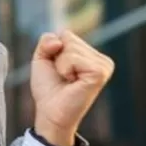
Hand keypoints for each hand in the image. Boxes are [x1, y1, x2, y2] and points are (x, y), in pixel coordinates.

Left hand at [30, 30, 114, 145]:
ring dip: (60, 65)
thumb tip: (59, 41)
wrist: (50, 111)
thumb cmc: (48, 88)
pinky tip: (73, 82)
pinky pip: (73, 57)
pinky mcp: (100, 72)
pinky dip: (65, 69)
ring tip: (68, 80)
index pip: (65, 34)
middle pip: (68, 38)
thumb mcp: (42, 58)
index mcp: (91, 54)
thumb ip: (47, 40)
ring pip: (69, 46)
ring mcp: (103, 65)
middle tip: (62, 77)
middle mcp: (101, 58)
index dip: (52, 51)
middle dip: (56, 57)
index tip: (58, 70)